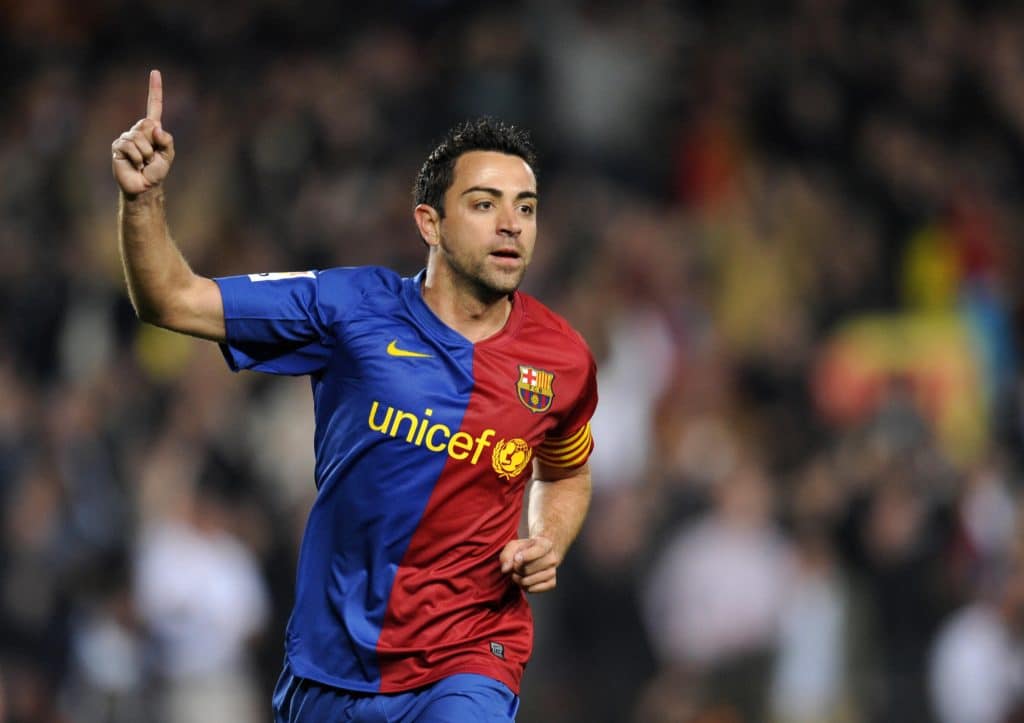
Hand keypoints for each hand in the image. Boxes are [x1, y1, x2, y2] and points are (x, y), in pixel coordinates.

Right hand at [112, 69, 174, 195]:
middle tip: (151, 158)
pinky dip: (137, 158)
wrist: (144, 186)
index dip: (155, 89)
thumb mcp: (168, 155)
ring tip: (143, 163)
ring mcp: (126, 137)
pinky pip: (130, 146)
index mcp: (151, 129)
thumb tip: (155, 127)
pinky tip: (135, 164)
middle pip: (148, 125)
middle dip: (153, 144)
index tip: (155, 72)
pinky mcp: (118, 146)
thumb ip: (167, 140)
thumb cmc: (157, 171)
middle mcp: (138, 130)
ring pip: (139, 138)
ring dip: (146, 154)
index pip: (154, 106)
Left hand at [499, 536, 559, 592]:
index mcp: (545, 544)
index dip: (525, 556)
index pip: (538, 551)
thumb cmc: (525, 550)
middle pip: (528, 569)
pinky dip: (524, 587)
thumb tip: (506, 569)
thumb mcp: (514, 546)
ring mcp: (553, 572)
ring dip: (518, 579)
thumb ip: (507, 555)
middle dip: (516, 569)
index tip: (516, 558)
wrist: (538, 556)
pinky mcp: (552, 583)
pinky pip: (532, 589)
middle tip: (514, 566)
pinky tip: (524, 580)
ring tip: (517, 574)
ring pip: (528, 581)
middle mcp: (552, 558)